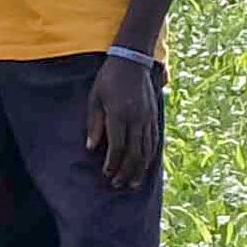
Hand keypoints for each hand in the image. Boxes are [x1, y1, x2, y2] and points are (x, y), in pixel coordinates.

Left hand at [84, 52, 165, 191]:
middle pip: (134, 153)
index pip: (117, 147)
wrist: (132, 61)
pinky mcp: (154, 116)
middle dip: (126, 172)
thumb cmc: (109, 79)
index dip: (112, 164)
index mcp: (119, 115)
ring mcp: (148, 118)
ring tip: (133, 183)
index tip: (106, 174)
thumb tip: (92, 148)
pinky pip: (154, 141)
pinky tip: (144, 166)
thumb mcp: (95, 99)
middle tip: (117, 185)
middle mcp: (137, 119)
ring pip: (147, 150)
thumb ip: (94, 124)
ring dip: (140, 169)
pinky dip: (149, 156)